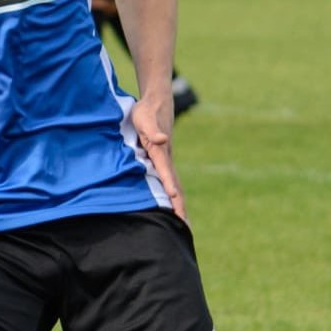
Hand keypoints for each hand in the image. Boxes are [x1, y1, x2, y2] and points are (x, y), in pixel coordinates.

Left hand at [130, 93, 186, 222]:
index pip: (166, 173)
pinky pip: (170, 184)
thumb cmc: (146, 112)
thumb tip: (162, 139)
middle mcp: (167, 160)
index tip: (175, 199)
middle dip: (180, 207)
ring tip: (185, 225)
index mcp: (161, 152)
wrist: (156, 103)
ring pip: (176, 187)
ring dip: (180, 206)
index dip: (170, 186)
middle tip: (186, 228)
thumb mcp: (144, 118)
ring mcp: (167, 162)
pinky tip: (175, 208)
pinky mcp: (163, 162)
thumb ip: (152, 129)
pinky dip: (174, 198)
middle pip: (177, 187)